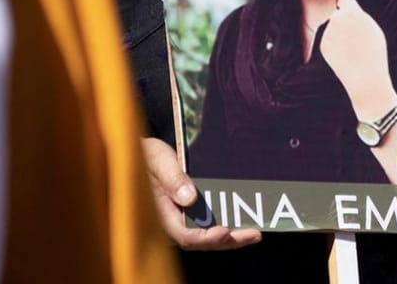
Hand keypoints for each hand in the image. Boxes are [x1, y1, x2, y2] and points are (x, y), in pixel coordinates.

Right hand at [141, 137, 262, 250]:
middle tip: (253, 234)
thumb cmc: (148, 157)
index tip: (224, 231)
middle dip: (228, 240)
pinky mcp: (189, 214)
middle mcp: (172, 222)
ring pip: (207, 237)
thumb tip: (190, 199)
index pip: (184, 236)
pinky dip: (226, 227)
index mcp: (161, 214)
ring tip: (254, 233)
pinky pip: (208, 226)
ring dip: (231, 237)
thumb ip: (172, 179)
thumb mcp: (159, 161)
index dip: (206, 237)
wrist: (142, 155)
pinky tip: (244, 222)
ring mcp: (181, 220)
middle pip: (201, 242)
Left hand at [317, 0, 395, 115]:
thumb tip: (351, 10)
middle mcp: (338, 19)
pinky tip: (345, 56)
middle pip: (337, 15)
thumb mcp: (373, 29)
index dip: (346, 6)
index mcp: (353, 12)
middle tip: (354, 39)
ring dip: (339, 36)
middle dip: (343, 23)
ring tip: (352, 50)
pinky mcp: (323, 45)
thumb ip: (360, 17)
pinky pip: (329, 41)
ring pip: (333, 29)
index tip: (348, 11)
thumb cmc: (374, 53)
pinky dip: (335, 47)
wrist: (365, 77)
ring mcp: (329, 32)